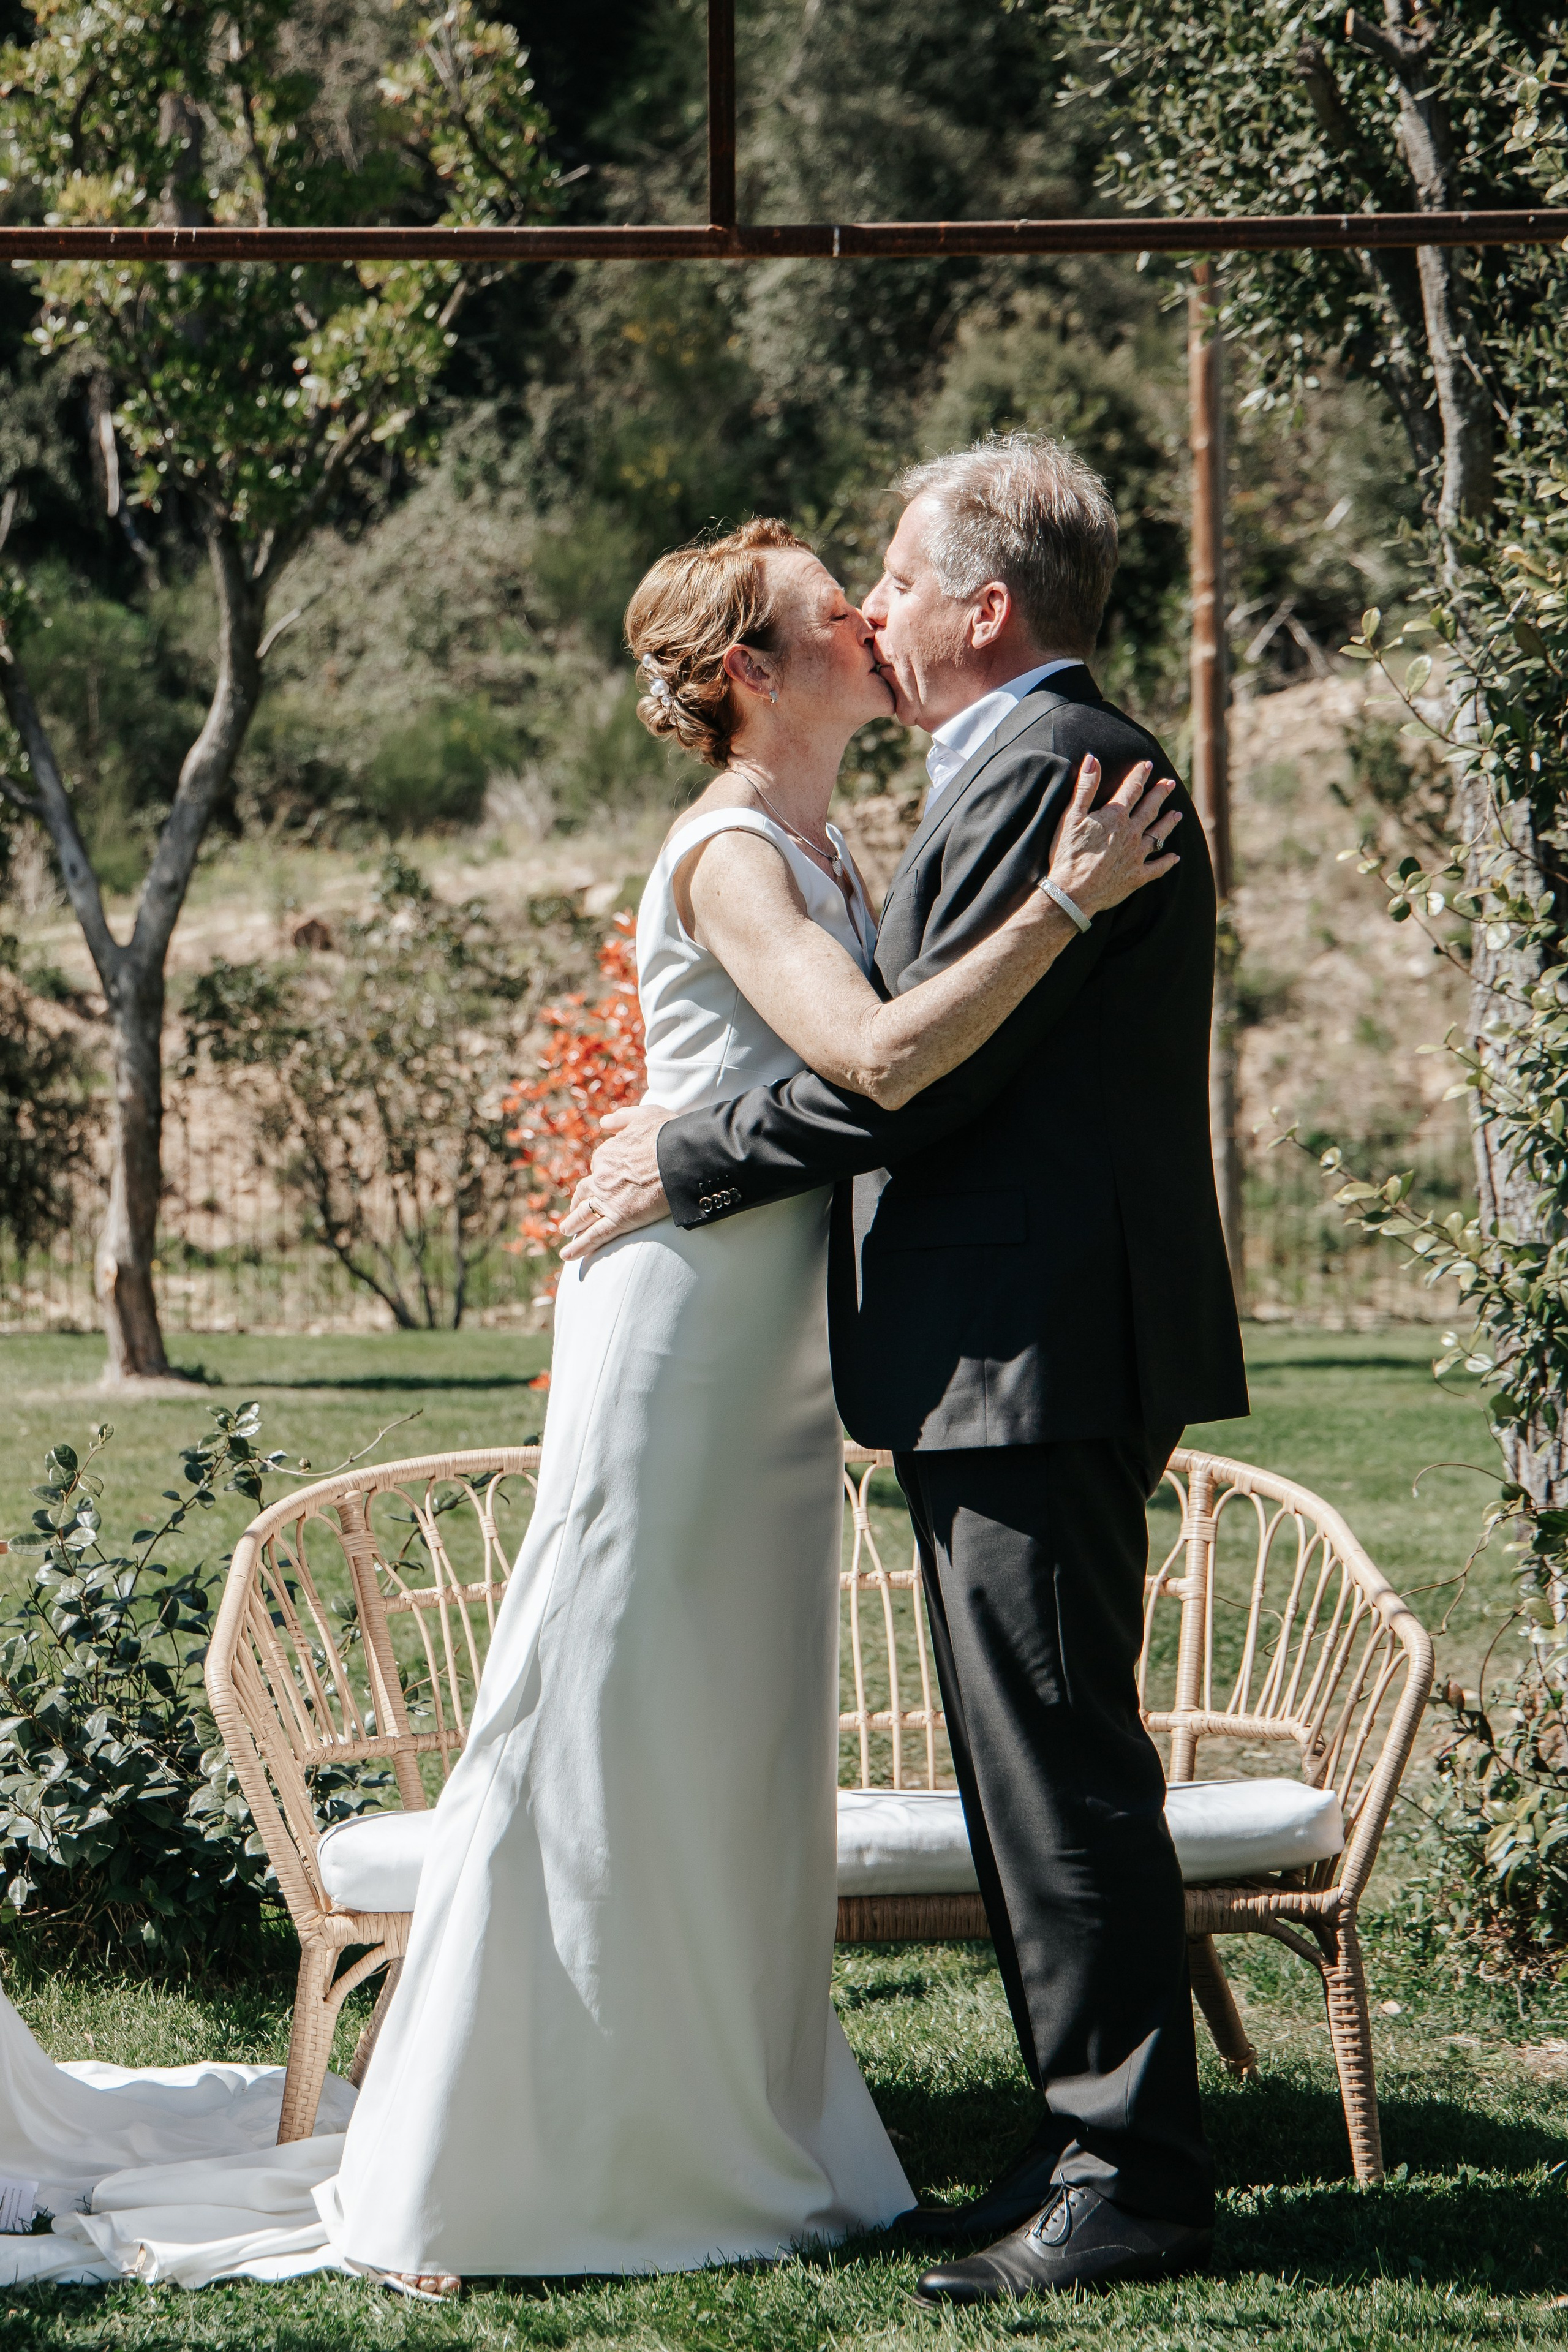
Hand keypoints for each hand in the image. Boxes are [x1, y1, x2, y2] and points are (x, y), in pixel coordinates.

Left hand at [559, 1102, 675, 1261]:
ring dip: (573, 1225)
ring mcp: (608, 1199)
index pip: (598, 1167)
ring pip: (584, 1215)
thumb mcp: (643, 1115)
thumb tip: (604, 1122)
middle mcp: (601, 1176)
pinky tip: (567, 1255)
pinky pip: (595, 1235)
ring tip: (567, 1231)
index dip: (600, 1176)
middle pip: (584, 1192)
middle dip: (578, 1204)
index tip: (601, 1185)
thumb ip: (621, 1119)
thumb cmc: (668, 1133)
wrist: (682, 1154)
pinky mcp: (620, 1218)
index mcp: (606, 1154)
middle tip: (574, 1212)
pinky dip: (580, 1246)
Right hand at [1047, 756, 1179, 918]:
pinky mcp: (1136, 877)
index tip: (1148, 765)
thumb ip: (1085, 787)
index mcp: (1116, 816)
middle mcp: (1131, 833)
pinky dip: (1167, 862)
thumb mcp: (1072, 816)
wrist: (1073, 893)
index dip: (1140, 775)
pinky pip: (1157, 868)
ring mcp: (1136, 856)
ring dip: (1168, 823)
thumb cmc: (1068, 854)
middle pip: (1150, 809)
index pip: (1132, 789)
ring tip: (1178, 814)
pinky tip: (1175, 858)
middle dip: (1160, 794)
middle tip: (1170, 783)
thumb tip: (1093, 758)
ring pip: (1158, 835)